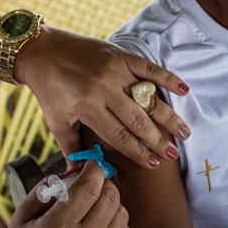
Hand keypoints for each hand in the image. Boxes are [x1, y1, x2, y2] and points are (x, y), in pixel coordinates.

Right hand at [0, 161, 129, 227]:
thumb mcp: (22, 214)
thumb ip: (45, 188)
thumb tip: (70, 172)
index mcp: (57, 226)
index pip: (89, 188)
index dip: (94, 169)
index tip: (91, 163)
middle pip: (110, 198)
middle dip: (104, 182)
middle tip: (93, 180)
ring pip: (121, 215)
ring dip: (111, 201)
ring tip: (96, 200)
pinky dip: (116, 221)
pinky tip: (100, 219)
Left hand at [15, 26, 190, 169]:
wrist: (43, 51)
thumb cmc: (49, 89)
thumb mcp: (55, 120)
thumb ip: (70, 147)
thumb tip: (78, 175)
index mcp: (87, 107)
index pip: (118, 135)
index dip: (137, 151)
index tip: (153, 164)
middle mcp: (104, 89)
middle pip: (137, 119)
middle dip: (157, 140)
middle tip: (173, 154)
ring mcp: (114, 70)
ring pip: (147, 97)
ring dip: (168, 116)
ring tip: (185, 132)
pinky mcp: (120, 55)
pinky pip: (148, 68)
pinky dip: (167, 78)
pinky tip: (184, 90)